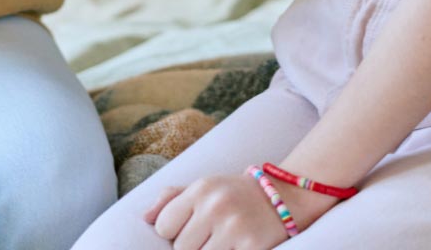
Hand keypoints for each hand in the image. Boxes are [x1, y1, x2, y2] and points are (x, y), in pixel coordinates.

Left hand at [144, 173, 338, 248]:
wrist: (286, 196)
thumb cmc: (235, 195)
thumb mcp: (204, 187)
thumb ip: (170, 199)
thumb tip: (145, 219)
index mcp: (201, 189)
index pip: (164, 227)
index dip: (173, 234)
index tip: (190, 230)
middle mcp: (216, 206)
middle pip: (181, 248)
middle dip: (192, 247)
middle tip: (210, 238)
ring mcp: (235, 227)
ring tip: (222, 243)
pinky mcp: (252, 246)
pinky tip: (235, 248)